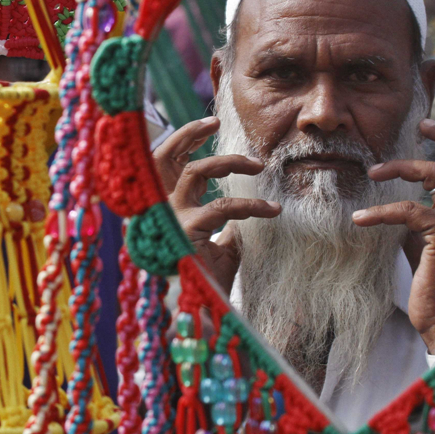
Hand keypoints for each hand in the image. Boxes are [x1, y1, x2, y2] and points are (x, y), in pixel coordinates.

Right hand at [153, 117, 280, 289]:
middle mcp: (161, 208)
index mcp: (166, 206)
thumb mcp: (221, 243)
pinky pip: (223, 206)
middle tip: (216, 122)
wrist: (204, 311)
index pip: (166, 162)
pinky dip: (252, 205)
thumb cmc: (208, 279)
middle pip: (165, 156)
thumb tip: (245, 205)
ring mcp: (171, 217)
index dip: (184, 139)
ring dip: (229, 162)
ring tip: (259, 165)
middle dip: (188, 133)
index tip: (210, 125)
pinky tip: (273, 210)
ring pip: (196, 171)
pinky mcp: (186, 230)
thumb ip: (227, 221)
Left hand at [352, 119, 434, 352]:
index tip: (428, 125)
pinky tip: (358, 219)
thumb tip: (391, 200)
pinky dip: (379, 212)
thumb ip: (414, 217)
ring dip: (399, 168)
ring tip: (371, 173)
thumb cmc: (431, 279)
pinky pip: (407, 210)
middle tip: (421, 125)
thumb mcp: (421, 240)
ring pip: (434, 175)